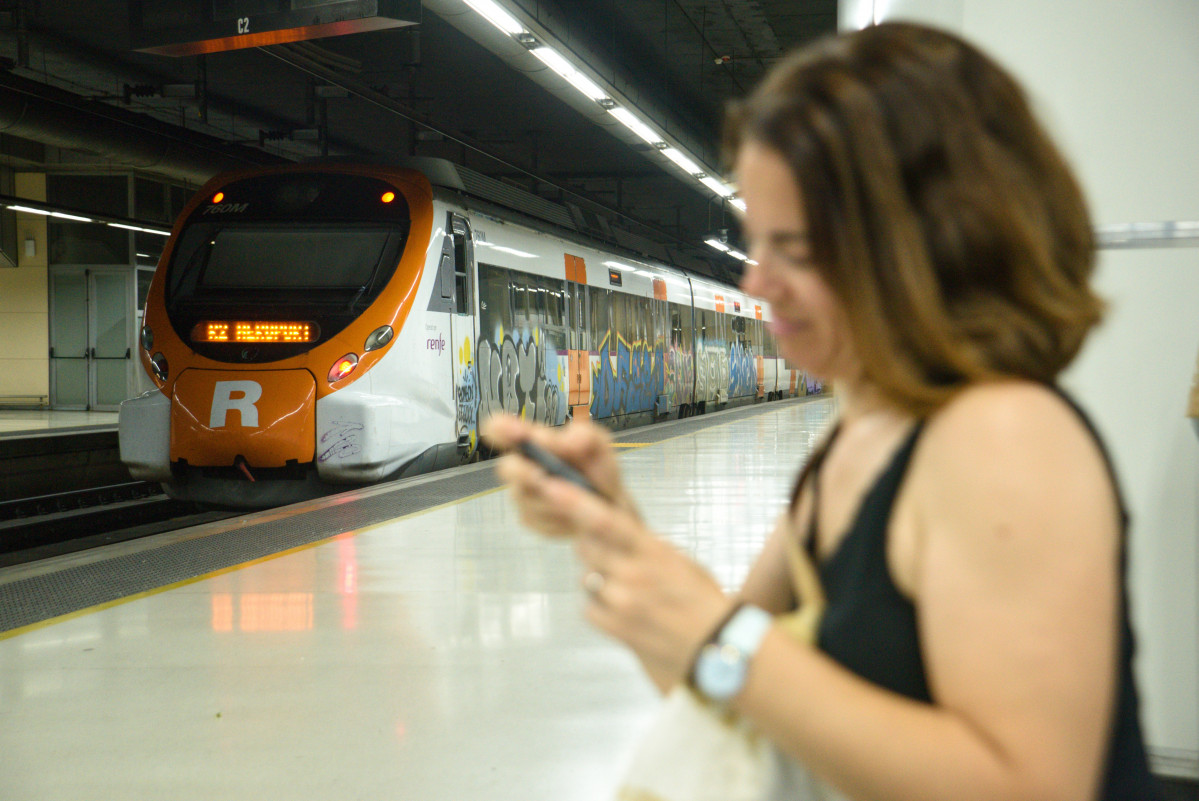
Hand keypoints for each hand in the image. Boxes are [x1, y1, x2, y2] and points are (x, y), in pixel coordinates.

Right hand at [481, 414, 636, 535]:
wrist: (607, 506)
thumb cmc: (598, 470)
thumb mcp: (599, 447)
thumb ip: (583, 436)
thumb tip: (562, 438)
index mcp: (533, 440)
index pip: (501, 428)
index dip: (501, 429)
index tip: (517, 434)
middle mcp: (521, 464)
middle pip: (507, 468)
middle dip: (524, 474)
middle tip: (542, 477)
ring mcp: (522, 493)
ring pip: (525, 498)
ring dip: (551, 499)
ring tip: (577, 498)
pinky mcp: (528, 518)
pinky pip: (536, 519)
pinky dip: (557, 517)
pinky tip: (572, 515)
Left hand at [482, 412, 734, 688]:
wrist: (715, 647)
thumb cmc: (702, 600)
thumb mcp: (679, 561)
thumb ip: (645, 545)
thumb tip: (615, 530)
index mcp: (653, 551)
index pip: (606, 521)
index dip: (575, 502)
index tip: (552, 486)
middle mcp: (633, 574)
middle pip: (586, 547)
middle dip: (591, 546)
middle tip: (612, 554)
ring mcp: (621, 602)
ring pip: (587, 576)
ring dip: (599, 577)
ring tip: (629, 589)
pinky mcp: (614, 627)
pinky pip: (590, 607)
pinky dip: (600, 606)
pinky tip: (624, 610)